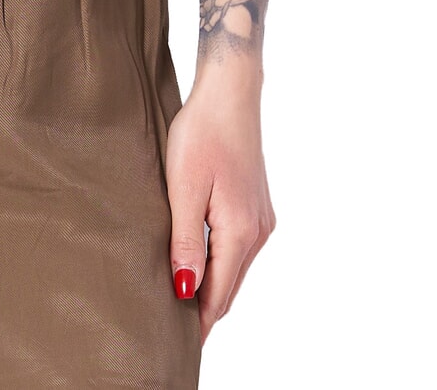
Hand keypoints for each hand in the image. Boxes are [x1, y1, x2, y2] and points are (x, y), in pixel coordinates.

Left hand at [165, 66, 276, 343]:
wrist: (229, 93)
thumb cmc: (202, 133)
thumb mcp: (183, 188)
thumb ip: (186, 242)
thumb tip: (185, 290)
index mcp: (240, 231)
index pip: (219, 293)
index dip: (199, 320)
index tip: (179, 341)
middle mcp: (258, 231)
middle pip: (230, 285)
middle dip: (205, 308)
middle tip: (174, 328)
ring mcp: (262, 219)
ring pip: (235, 268)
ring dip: (213, 285)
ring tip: (181, 300)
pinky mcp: (257, 206)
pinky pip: (238, 248)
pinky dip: (221, 263)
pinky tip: (200, 262)